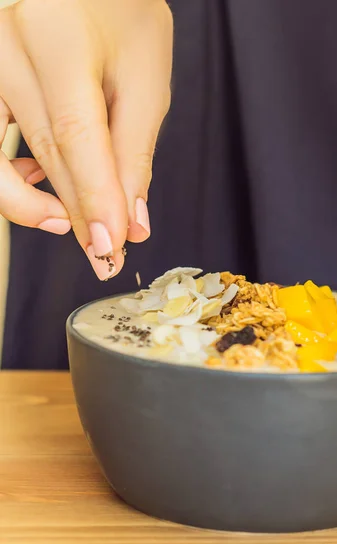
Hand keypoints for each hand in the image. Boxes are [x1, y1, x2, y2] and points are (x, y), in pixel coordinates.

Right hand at [0, 0, 172, 279]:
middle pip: (43, 150)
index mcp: (59, 38)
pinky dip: (19, 177)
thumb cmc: (122, 17)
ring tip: (76, 228)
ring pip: (3, 156)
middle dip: (77, 212)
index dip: (92, 196)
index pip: (74, 133)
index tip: (112, 243)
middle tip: (106, 254)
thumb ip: (133, 152)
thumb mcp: (144, 78)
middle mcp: (7, 48)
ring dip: (39, 204)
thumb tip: (128, 219)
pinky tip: (47, 189)